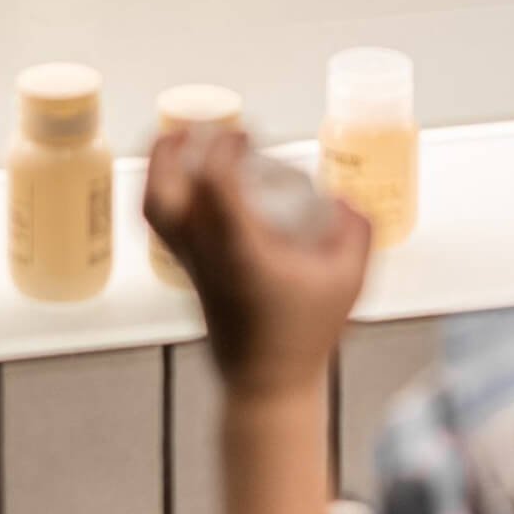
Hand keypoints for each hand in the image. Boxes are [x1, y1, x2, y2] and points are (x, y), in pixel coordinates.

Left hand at [145, 128, 371, 399]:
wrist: (268, 386)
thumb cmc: (307, 335)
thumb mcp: (349, 281)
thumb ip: (358, 231)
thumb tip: (344, 198)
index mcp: (243, 251)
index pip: (215, 188)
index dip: (222, 151)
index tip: (244, 137)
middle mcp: (208, 255)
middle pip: (166, 196)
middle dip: (171, 152)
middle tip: (194, 127)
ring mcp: (191, 267)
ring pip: (155, 211)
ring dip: (161, 169)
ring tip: (181, 143)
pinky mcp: (187, 275)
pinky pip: (163, 225)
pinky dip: (167, 192)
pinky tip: (189, 180)